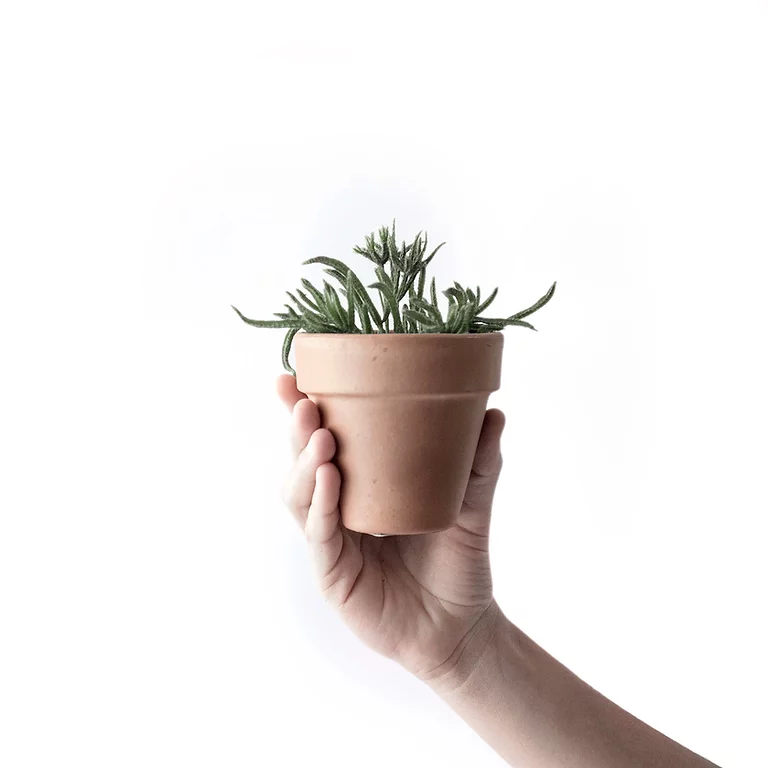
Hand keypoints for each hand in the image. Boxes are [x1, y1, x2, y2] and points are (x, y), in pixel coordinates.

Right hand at [277, 374, 506, 681]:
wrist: (463, 624)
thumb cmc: (459, 560)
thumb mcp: (471, 503)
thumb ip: (479, 462)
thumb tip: (494, 411)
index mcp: (361, 484)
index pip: (326, 439)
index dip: (306, 408)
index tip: (296, 374)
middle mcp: (337, 508)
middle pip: (304, 461)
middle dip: (298, 429)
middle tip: (305, 400)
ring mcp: (332, 541)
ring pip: (300, 495)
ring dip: (305, 463)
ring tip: (321, 436)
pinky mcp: (333, 573)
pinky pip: (320, 534)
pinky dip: (320, 504)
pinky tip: (329, 478)